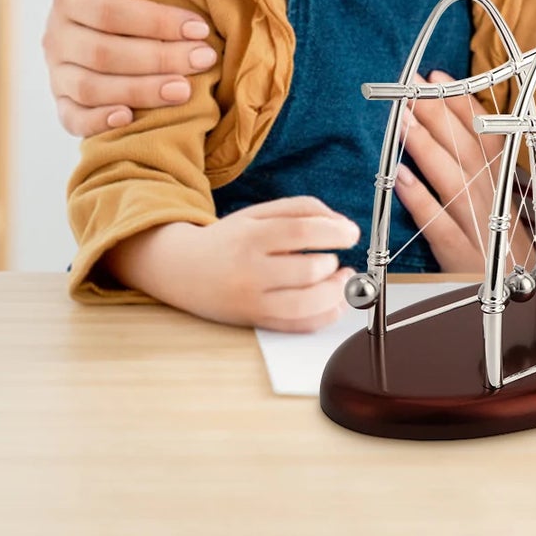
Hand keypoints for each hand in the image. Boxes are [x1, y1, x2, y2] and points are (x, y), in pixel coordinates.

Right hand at [43, 0, 213, 137]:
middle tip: (204, 59)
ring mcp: (56, 73)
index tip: (200, 28)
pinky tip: (130, 118)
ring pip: (91, 88)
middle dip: (159, 58)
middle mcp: (56, 37)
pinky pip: (72, 118)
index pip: (110, 12)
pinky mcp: (61, 103)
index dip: (156, 21)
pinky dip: (99, 122)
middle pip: (104, 54)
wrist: (89, 23)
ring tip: (184, 90)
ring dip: (140, 91)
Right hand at [110, 197, 361, 332]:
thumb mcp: (260, 212)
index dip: (335, 231)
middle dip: (334, 265)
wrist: (183, 269)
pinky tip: (334, 303)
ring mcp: (252, 301)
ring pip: (305, 305)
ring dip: (335, 293)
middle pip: (307, 271)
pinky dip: (324, 317)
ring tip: (341, 280)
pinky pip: (296, 327)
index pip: (302, 232)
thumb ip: (303, 209)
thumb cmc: (231, 238)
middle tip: (339, 260)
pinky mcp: (255, 322)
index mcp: (252, 235)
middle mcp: (251, 271)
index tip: (351, 233)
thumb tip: (341, 224)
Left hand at [394, 71, 534, 271]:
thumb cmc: (503, 245)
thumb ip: (482, 164)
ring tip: (401, 120)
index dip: (460, 103)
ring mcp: (479, 226)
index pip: (483, 134)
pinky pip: (440, 225)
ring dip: (426, 147)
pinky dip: (421, 201)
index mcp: (501, 182)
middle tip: (409, 86)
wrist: (523, 298)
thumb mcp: (501, 200)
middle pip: (464, 149)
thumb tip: (455, 122)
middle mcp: (492, 198)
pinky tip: (399, 178)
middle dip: (436, 114)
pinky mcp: (463, 257)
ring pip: (452, 179)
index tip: (437, 78)